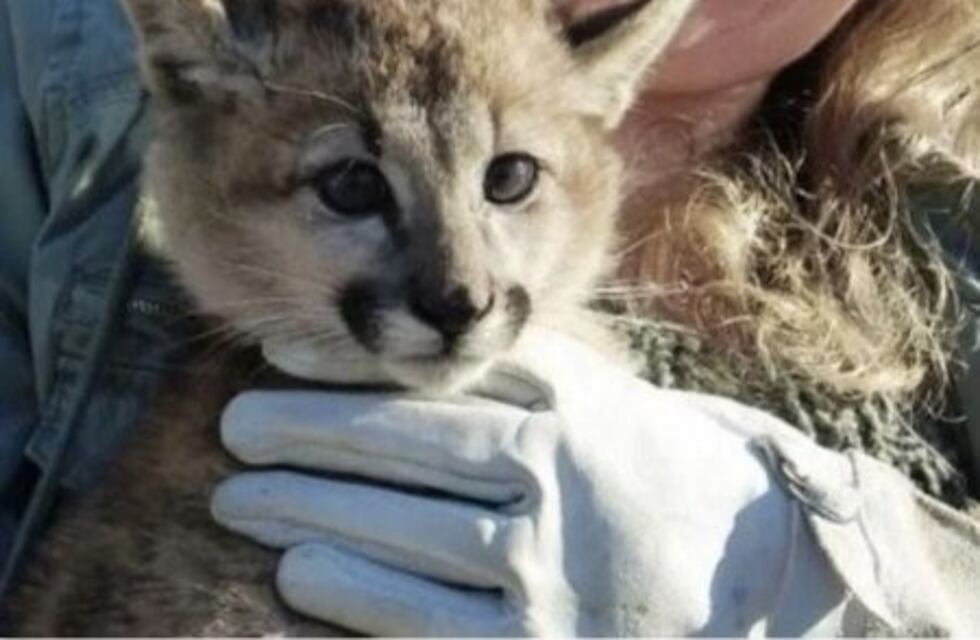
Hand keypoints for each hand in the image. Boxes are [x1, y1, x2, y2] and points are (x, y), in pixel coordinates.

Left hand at [214, 330, 979, 635]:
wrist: (773, 588)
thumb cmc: (677, 483)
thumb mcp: (618, 411)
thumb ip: (537, 373)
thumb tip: (440, 344)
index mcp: (569, 433)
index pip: (431, 396)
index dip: (344, 378)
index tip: (278, 362)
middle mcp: (551, 505)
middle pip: (398, 464)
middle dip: (300, 443)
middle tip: (233, 431)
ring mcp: (541, 587)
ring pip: (395, 543)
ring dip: (304, 516)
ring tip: (241, 498)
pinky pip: (423, 627)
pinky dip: (352, 599)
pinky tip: (298, 577)